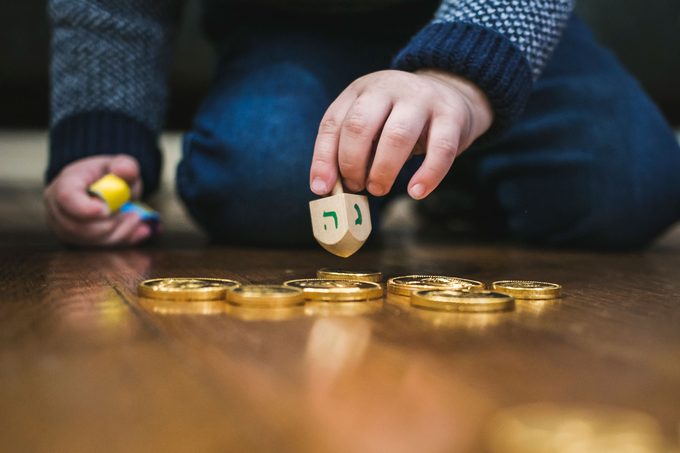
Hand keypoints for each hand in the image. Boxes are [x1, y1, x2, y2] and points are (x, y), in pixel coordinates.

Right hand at [44, 155, 151, 245]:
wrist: (104, 189)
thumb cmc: (109, 176)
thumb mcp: (121, 165)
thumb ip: (125, 166)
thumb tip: (124, 169)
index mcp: (65, 184)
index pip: (66, 197)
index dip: (85, 208)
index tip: (107, 210)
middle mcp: (58, 209)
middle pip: (78, 227)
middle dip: (110, 223)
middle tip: (134, 213)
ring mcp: (65, 229)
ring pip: (91, 242)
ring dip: (120, 232)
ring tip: (136, 217)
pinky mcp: (78, 243)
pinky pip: (100, 249)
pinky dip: (123, 240)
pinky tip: (139, 230)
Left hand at [310, 69, 492, 198]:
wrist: (451, 95)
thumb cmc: (399, 120)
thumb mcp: (370, 125)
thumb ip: (347, 149)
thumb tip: (326, 187)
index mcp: (361, 90)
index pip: (333, 123)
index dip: (324, 158)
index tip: (322, 188)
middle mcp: (389, 88)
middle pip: (360, 126)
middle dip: (352, 163)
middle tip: (356, 186)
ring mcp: (422, 99)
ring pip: (397, 136)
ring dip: (383, 170)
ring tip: (378, 188)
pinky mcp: (452, 116)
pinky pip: (441, 149)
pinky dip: (427, 175)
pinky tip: (416, 192)